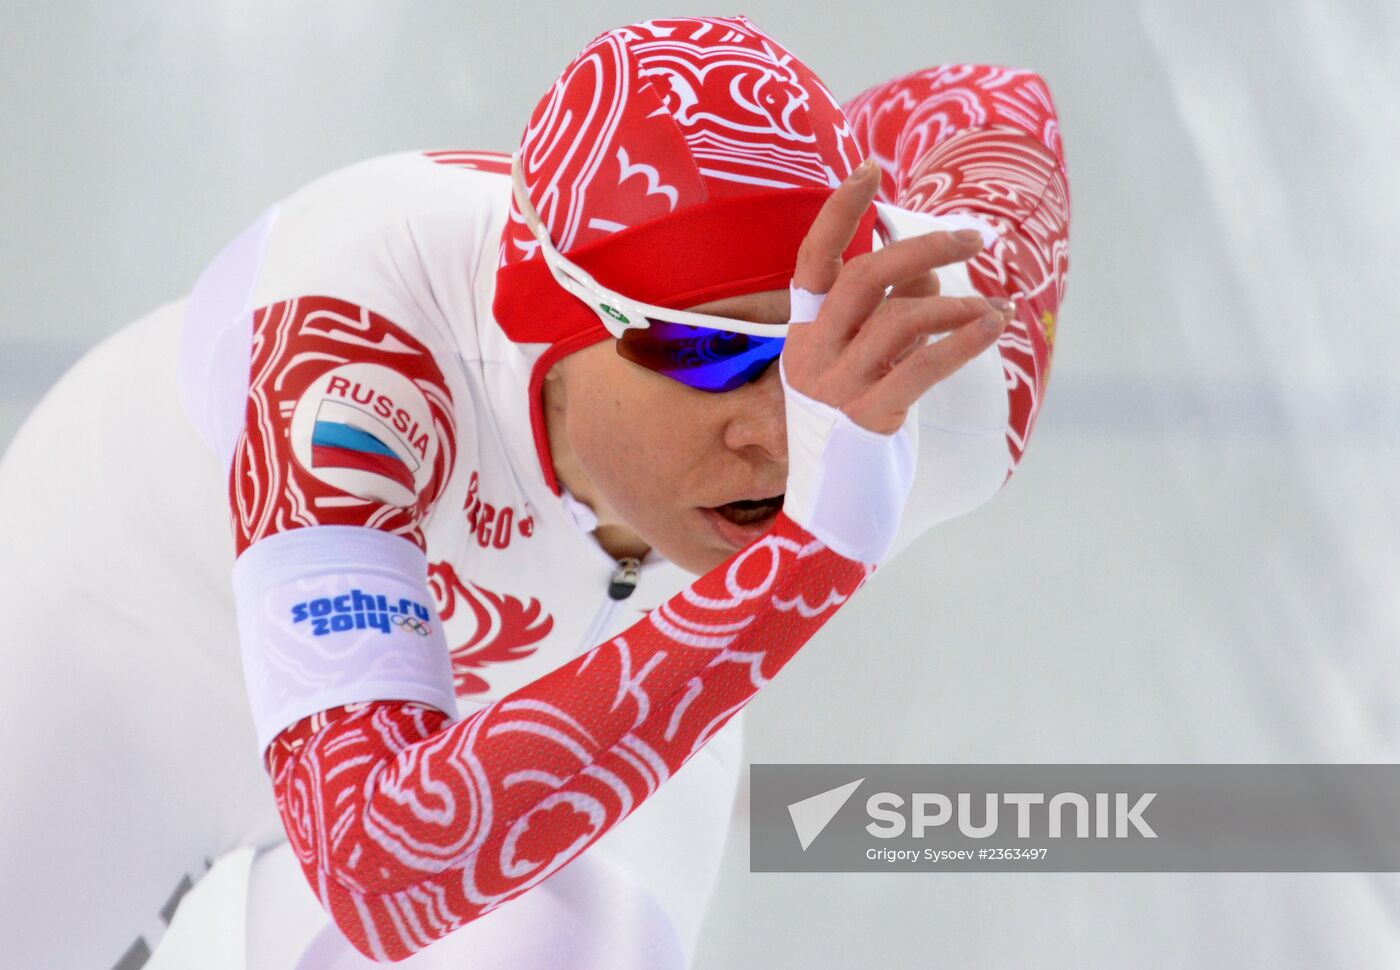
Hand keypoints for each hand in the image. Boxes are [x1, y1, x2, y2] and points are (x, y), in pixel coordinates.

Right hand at [781, 158, 1013, 434]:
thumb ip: (890, 309)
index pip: (814, 260)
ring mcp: (836, 387)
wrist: (836, 505)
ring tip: (993, 312)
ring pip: (899, 319)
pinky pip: (921, 367)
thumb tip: (929, 264)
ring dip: (957, 305)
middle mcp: (812, 354)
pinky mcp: (868, 418)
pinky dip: (963, 341)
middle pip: (862, 278)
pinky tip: (993, 327)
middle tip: (974, 240)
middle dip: (923, 248)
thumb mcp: (868, 361)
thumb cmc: (857, 424)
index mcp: (802, 334)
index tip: (871, 168)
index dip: (839, 212)